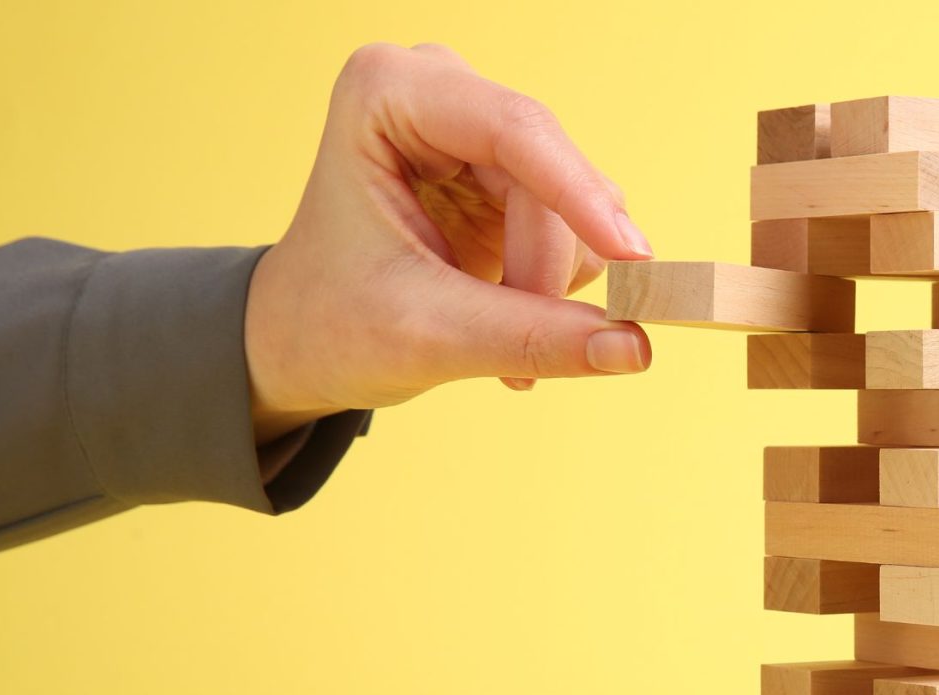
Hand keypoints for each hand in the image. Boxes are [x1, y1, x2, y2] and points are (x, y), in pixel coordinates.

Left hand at [244, 43, 652, 441]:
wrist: (303, 340)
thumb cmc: (332, 322)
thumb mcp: (427, 336)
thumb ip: (531, 337)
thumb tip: (635, 349)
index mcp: (387, 93)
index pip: (514, 129)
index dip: (579, 197)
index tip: (631, 261)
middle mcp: (441, 91)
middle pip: (551, 174)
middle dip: (548, 270)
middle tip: (530, 359)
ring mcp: (480, 132)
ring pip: (579, 202)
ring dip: (555, 283)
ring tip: (503, 343)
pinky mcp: (511, 175)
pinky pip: (580, 225)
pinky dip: (558, 283)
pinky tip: (513, 315)